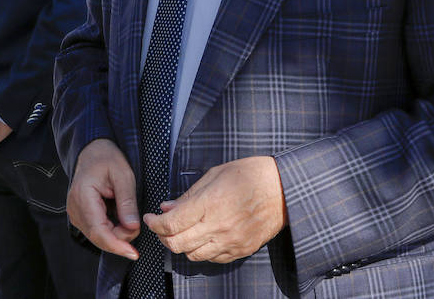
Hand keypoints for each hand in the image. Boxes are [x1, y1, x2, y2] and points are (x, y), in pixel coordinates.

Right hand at [67, 138, 140, 259]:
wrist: (93, 151)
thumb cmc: (107, 158)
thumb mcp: (123, 175)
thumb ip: (127, 202)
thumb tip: (132, 227)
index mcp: (83, 196)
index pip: (98, 231)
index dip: (116, 245)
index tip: (133, 253)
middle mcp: (75, 208)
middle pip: (98, 237)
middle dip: (120, 238)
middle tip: (137, 225)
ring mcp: (75, 213)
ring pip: (97, 236)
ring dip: (116, 234)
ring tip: (129, 217)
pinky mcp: (80, 216)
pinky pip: (96, 230)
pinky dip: (111, 230)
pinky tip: (120, 218)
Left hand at [145, 156, 286, 263]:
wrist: (283, 189)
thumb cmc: (249, 174)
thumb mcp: (215, 175)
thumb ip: (188, 195)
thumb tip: (166, 208)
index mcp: (209, 204)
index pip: (171, 224)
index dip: (155, 224)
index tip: (150, 218)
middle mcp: (218, 226)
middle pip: (177, 244)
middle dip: (163, 237)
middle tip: (161, 227)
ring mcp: (230, 241)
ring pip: (193, 255)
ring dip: (181, 245)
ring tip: (181, 232)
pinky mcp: (241, 250)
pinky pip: (212, 259)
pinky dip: (201, 251)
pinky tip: (202, 237)